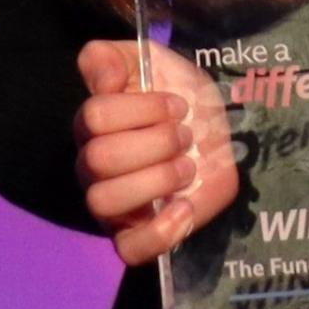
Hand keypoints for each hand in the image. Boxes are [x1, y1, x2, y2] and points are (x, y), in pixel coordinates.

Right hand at [74, 39, 240, 265]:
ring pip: (104, 202)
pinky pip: (129, 250)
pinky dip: (158, 232)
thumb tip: (102, 79)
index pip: (94, 117)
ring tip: (188, 166)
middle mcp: (94, 167)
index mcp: (93, 125)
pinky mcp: (140, 235)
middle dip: (155, 142)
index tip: (179, 104)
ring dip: (156, 179)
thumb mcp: (149, 60)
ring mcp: (114, 205)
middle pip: (99, 160)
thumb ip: (110, 58)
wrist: (215, 131)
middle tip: (187, 135)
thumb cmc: (176, 94)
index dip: (141, 109)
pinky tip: (184, 208)